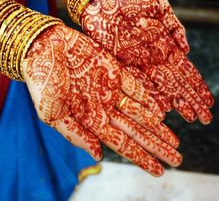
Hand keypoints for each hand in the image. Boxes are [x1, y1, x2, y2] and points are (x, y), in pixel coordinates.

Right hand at [23, 24, 181, 175]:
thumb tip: (98, 156)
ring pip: (139, 111)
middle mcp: (104, 107)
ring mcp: (110, 89)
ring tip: (174, 140)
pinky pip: (135, 86)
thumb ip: (75, 134)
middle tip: (177, 158)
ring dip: (156, 126)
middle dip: (155, 145)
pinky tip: (161, 110)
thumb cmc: (42, 82)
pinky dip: (148, 98)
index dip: (140, 157)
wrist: (42, 48)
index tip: (158, 170)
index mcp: (90, 119)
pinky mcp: (113, 70)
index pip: (121, 143)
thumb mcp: (52, 114)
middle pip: (135, 130)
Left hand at [81, 0, 213, 123]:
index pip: (182, 70)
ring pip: (159, 85)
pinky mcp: (118, 60)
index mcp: (161, 44)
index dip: (195, 86)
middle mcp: (150, 56)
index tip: (208, 102)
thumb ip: (174, 27)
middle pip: (174, 82)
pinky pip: (137, 80)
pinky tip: (162, 109)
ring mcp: (135, 60)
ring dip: (175, 101)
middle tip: (205, 118)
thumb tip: (187, 50)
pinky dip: (150, 94)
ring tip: (190, 117)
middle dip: (190, 99)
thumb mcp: (159, 8)